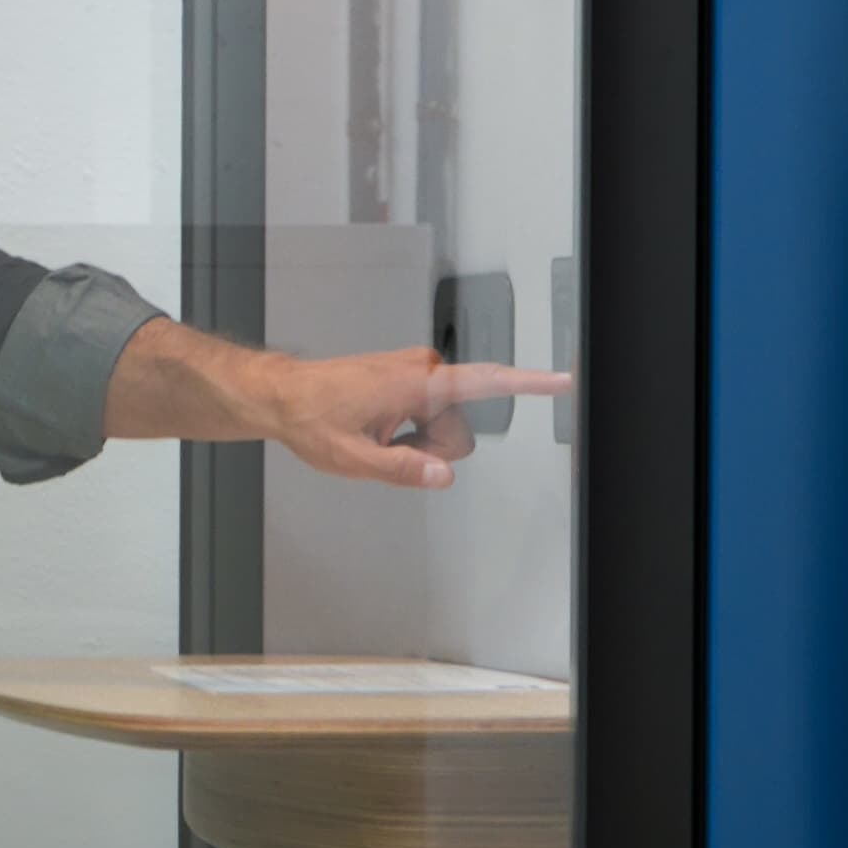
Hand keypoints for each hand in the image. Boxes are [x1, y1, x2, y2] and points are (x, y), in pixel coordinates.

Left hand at [253, 344, 572, 492]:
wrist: (285, 395)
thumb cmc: (312, 419)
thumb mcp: (353, 458)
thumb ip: (402, 469)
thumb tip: (443, 476)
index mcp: (417, 384)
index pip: (486, 383)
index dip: (528, 384)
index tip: (563, 381)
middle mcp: (425, 371)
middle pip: (459, 430)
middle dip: (431, 448)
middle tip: (384, 444)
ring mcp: (419, 372)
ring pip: (446, 426)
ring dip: (418, 440)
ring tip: (376, 433)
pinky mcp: (412, 377)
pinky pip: (431, 415)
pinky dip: (410, 429)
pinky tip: (378, 426)